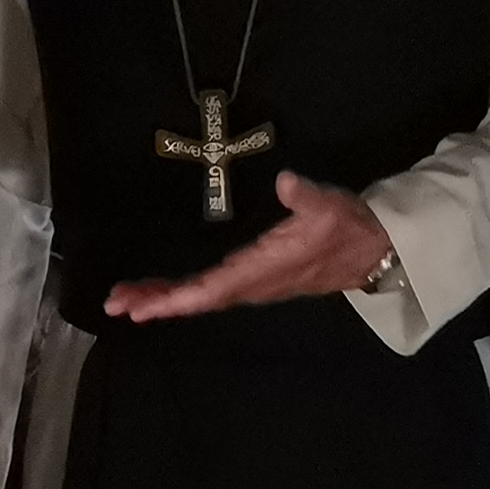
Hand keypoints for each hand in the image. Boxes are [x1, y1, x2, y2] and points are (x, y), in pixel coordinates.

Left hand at [103, 173, 392, 321]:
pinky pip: (209, 290)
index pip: (212, 289)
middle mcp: (251, 284)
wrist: (373, 251)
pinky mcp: (254, 280)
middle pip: (196, 298)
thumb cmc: (347, 227)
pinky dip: (181, 293)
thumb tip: (287, 182)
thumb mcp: (329, 206)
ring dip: (163, 298)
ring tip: (125, 299)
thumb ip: (305, 197)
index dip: (177, 298)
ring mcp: (251, 285)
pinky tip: (161, 291)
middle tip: (115, 303)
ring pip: (200, 296)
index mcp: (262, 269)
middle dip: (157, 301)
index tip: (144, 306)